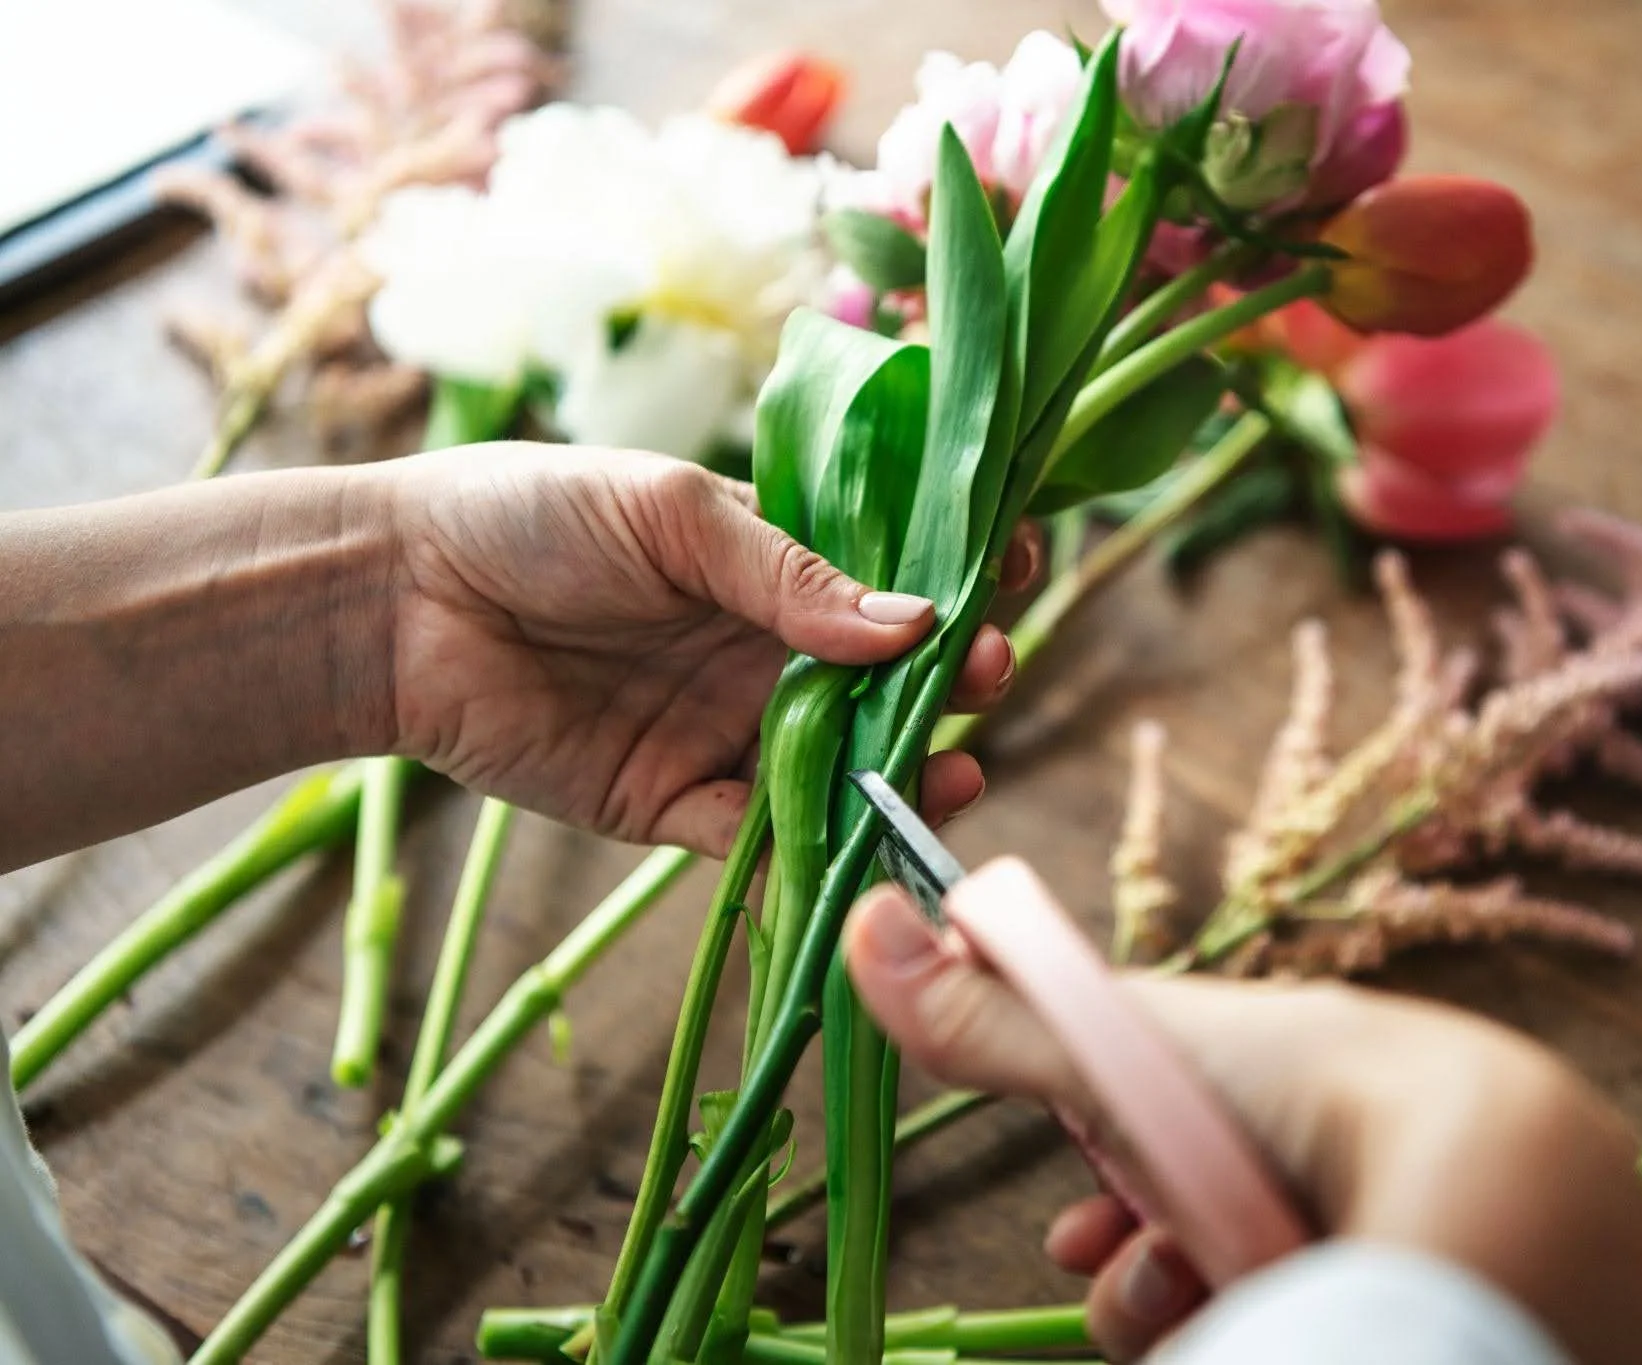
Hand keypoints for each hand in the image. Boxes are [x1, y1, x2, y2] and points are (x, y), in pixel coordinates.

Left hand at [380, 443, 1029, 852]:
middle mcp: (764, 652)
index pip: (891, 575)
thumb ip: (789, 573)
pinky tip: (867, 835)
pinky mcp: (674, 805)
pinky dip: (816, 846)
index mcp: (773, 564)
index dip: (959, 574)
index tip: (1014, 567)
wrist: (396, 600)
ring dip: (905, 773)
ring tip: (955, 771)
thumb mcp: (673, 514)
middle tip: (989, 672)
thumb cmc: (531, 516)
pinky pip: (760, 839)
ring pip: (842, 767)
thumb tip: (916, 623)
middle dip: (952, 679)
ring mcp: (726, 731)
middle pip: (888, 681)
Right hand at [843, 887, 1641, 1364]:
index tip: (1070, 1214)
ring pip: (1227, 1283)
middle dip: (1126, 1251)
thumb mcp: (1133, 1055)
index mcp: (1262, 1067)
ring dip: (1173, 1297)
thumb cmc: (1308, 1091)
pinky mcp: (1400, 1290)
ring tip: (1186, 1292)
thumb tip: (867, 918)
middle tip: (1109, 1255)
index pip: (1152, 1111)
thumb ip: (1000, 1016)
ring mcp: (1366, 1220)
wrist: (1494, 1192)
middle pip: (1182, 1213)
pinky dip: (1247, 1323)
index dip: (1095, 1161)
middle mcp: (1316, 1140)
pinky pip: (1293, 1317)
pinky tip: (1247, 1321)